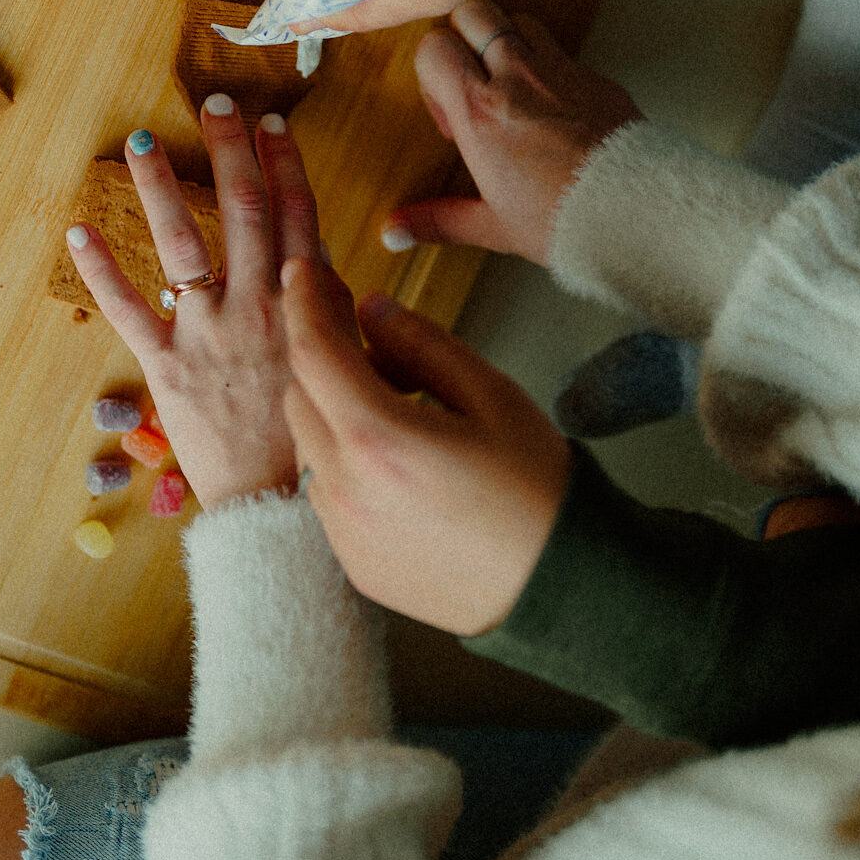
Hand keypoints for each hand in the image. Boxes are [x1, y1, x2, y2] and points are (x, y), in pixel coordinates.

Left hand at [65, 100, 316, 506]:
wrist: (278, 503)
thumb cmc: (313, 437)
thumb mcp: (339, 362)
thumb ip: (324, 307)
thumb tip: (314, 255)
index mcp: (305, 305)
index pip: (298, 216)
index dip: (285, 165)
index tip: (272, 124)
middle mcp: (258, 308)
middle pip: (247, 212)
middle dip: (232, 152)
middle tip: (216, 104)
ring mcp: (210, 333)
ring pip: (184, 245)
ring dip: (162, 189)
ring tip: (142, 142)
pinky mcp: (168, 366)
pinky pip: (129, 310)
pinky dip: (101, 271)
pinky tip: (77, 231)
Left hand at [279, 258, 571, 636]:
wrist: (558, 586)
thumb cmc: (536, 488)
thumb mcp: (491, 394)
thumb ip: (421, 344)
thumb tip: (370, 309)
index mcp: (379, 439)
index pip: (314, 353)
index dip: (303, 303)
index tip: (303, 273)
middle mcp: (346, 490)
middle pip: (300, 398)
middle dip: (321, 360)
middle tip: (364, 338)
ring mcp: (344, 533)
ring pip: (310, 448)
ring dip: (333, 414)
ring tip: (396, 406)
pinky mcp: (352, 563)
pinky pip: (328, 495)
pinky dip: (345, 464)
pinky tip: (397, 463)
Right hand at [385, 0, 643, 264]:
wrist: (630, 212)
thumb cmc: (562, 220)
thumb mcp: (492, 225)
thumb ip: (437, 220)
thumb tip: (394, 231)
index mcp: (479, 111)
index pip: (433, 47)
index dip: (431, 69)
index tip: (447, 109)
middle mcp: (516, 79)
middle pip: (473, 11)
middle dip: (464, 35)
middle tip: (472, 77)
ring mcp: (559, 71)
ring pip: (520, 20)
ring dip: (508, 41)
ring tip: (511, 85)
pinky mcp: (595, 76)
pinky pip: (563, 52)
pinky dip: (550, 66)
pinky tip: (555, 107)